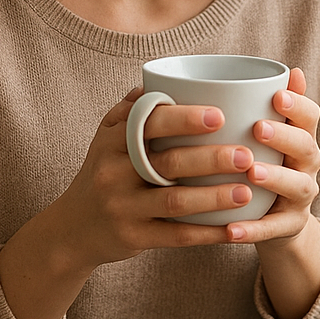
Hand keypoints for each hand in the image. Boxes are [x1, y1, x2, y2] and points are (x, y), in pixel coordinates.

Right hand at [50, 89, 258, 269]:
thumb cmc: (103, 172)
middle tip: (246, 154)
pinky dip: (207, 234)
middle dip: (211, 158)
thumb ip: (131, 110)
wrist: (73, 228)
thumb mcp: (106, 138)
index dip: (183, 118)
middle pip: (167, 162)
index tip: (220, 114)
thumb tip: (162, 81)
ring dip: (214, 197)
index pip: (148, 123)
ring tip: (246, 191)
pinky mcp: (134, 238)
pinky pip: (176, 236)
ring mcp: (123, 207)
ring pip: (174, 201)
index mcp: (112, 141)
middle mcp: (114, 173)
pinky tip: (233, 229)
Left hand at [224, 67, 319, 318]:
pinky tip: (231, 229)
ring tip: (251, 173)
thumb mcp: (271, 135)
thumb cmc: (268, 162)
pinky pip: (273, 229)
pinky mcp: (289, 227)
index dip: (298, 105)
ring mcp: (302, 198)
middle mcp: (308, 166)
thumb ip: (274, 105)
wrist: (278, 220)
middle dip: (285, 136)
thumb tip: (291, 69)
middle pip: (307, 148)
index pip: (311, 117)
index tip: (277, 95)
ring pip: (297, 186)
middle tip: (259, 128)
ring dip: (275, 178)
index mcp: (302, 138)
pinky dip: (253, 230)